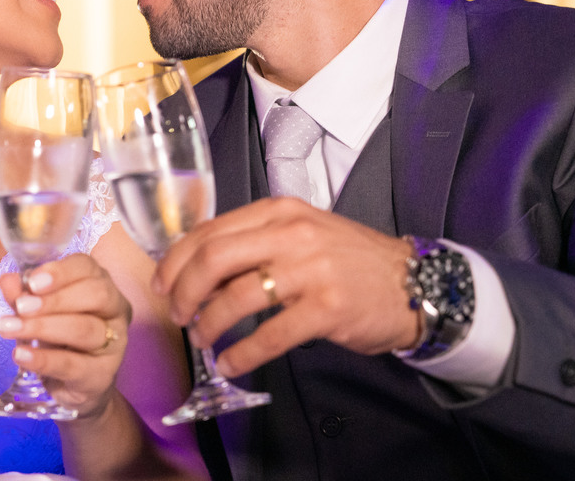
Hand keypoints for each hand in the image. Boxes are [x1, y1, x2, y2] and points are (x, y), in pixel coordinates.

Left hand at [0, 253, 132, 416]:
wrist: (75, 386)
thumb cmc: (60, 338)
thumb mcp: (38, 312)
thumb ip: (24, 295)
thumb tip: (8, 281)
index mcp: (101, 284)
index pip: (87, 268)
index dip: (60, 272)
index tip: (31, 282)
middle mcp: (115, 310)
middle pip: (95, 294)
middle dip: (54, 299)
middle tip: (21, 307)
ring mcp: (114, 344)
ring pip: (84, 329)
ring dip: (43, 327)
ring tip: (9, 329)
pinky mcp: (102, 375)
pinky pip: (73, 365)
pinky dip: (43, 359)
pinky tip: (20, 354)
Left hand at [152, 197, 420, 376]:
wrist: (412, 282)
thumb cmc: (348, 260)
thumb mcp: (300, 232)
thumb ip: (254, 241)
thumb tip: (198, 266)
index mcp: (278, 212)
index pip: (209, 231)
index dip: (176, 261)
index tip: (162, 283)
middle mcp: (292, 234)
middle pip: (213, 259)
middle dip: (183, 291)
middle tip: (177, 314)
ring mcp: (310, 270)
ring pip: (236, 297)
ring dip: (209, 324)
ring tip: (204, 339)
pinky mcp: (327, 309)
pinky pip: (269, 335)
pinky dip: (242, 354)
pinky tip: (231, 363)